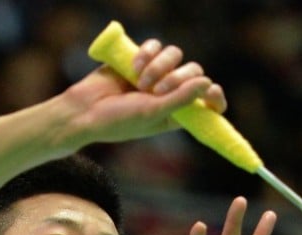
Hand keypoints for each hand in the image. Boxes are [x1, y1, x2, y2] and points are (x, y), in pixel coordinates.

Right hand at [65, 39, 226, 144]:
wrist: (85, 109)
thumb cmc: (119, 120)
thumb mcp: (153, 113)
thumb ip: (181, 99)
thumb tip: (208, 83)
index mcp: (178, 113)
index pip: (207, 102)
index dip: (215, 96)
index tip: (212, 90)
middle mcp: (171, 93)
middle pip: (193, 71)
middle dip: (178, 78)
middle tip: (156, 90)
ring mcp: (156, 74)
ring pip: (175, 55)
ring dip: (159, 65)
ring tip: (140, 81)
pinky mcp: (141, 59)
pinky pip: (155, 46)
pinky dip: (147, 53)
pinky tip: (133, 67)